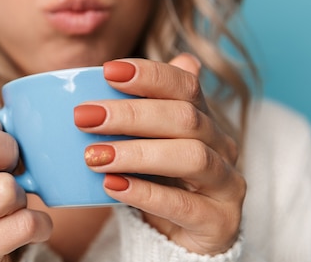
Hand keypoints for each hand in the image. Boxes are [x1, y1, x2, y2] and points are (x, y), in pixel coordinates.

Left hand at [75, 54, 244, 254]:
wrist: (180, 241)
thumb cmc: (157, 182)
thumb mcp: (145, 144)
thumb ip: (133, 111)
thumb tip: (108, 71)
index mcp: (203, 118)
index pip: (185, 84)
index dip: (149, 74)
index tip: (107, 71)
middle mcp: (222, 145)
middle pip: (184, 118)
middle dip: (130, 114)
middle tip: (84, 117)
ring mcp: (226, 184)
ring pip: (190, 157)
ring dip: (136, 153)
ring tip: (93, 156)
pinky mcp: (220, 222)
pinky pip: (184, 205)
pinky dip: (145, 193)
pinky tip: (112, 186)